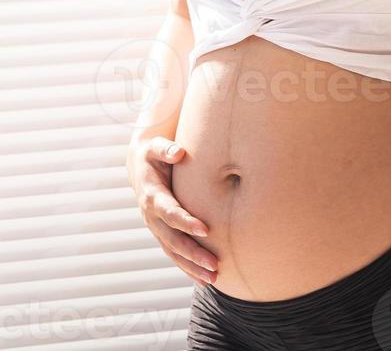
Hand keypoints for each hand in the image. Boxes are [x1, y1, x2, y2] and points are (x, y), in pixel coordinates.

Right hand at [126, 136, 219, 286]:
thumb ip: (166, 149)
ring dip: (192, 267)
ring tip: (213, 278)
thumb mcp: (155, 146)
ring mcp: (155, 228)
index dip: (185, 221)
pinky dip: (187, 268)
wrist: (139, 167)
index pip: (170, 212)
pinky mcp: (161, 234)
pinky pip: (174, 254)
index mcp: (152, 195)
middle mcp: (151, 216)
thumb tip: (178, 152)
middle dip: (193, 253)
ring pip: (173, 252)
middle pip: (173, 240)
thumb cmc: (153, 154)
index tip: (205, 229)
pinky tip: (203, 280)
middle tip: (214, 264)